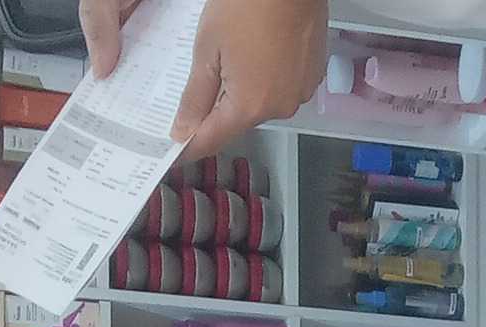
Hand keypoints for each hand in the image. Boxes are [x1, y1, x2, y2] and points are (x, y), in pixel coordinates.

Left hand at [80, 0, 330, 150]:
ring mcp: (300, 92)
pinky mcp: (313, 75)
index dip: (189, 147)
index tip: (171, 152)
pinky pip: (281, 87)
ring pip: (261, 103)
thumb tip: (182, 132)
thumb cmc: (245, 5)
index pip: (212, 140)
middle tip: (198, 87)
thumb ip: (195, 96)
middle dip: (216, 110)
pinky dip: (266, 78)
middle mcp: (279, 108)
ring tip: (232, 59)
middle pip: (238, 121)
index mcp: (250, 106)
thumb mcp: (208, 49)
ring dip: (243, 91)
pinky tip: (258, 52)